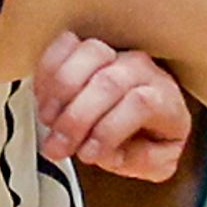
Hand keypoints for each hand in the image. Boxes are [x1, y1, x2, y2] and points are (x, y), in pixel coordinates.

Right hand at [34, 32, 193, 180]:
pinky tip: (42, 97)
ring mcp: (116, 53)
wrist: (147, 116)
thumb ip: (141, 161)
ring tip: (48, 120)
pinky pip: (67, 43)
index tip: (87, 154)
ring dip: (60, 91)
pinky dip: (48, 69)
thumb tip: (107, 151)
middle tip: (58, 145)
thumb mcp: (155, 163)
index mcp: (164, 99)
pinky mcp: (90, 47)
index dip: (108, 130)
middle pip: (109, 82)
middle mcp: (142, 70)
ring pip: (90, 54)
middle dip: (76, 118)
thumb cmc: (148, 138)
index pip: (140, 104)